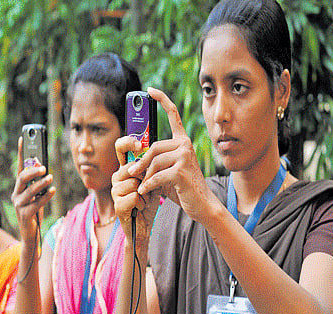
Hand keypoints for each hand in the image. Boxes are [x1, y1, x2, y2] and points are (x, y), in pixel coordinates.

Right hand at [12, 136, 54, 250]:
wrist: (31, 234)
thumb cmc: (35, 212)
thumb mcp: (37, 195)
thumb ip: (39, 183)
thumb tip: (44, 168)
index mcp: (19, 188)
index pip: (19, 167)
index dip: (21, 153)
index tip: (23, 138)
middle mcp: (16, 195)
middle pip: (21, 178)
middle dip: (32, 171)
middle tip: (43, 167)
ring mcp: (19, 205)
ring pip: (28, 191)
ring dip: (41, 184)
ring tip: (50, 178)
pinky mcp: (25, 215)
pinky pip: (35, 203)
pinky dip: (45, 196)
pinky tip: (53, 191)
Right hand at [112, 137, 159, 257]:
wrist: (144, 226)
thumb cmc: (148, 201)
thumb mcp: (152, 180)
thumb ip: (151, 166)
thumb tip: (156, 150)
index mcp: (125, 169)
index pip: (121, 148)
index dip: (128, 142)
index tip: (139, 144)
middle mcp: (117, 177)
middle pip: (132, 167)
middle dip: (146, 178)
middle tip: (148, 188)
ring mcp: (115, 191)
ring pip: (134, 183)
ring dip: (146, 192)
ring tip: (145, 199)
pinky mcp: (118, 205)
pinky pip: (134, 196)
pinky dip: (143, 202)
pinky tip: (141, 207)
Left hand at [127, 87, 219, 221]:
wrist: (201, 205)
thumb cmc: (181, 187)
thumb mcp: (165, 171)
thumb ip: (153, 162)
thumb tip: (132, 160)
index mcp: (182, 141)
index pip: (173, 115)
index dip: (162, 100)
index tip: (150, 90)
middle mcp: (185, 145)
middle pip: (154, 147)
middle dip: (140, 161)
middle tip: (131, 172)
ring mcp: (185, 156)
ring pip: (154, 162)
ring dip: (144, 176)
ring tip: (141, 185)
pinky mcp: (182, 171)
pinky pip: (156, 175)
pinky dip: (147, 185)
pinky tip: (144, 191)